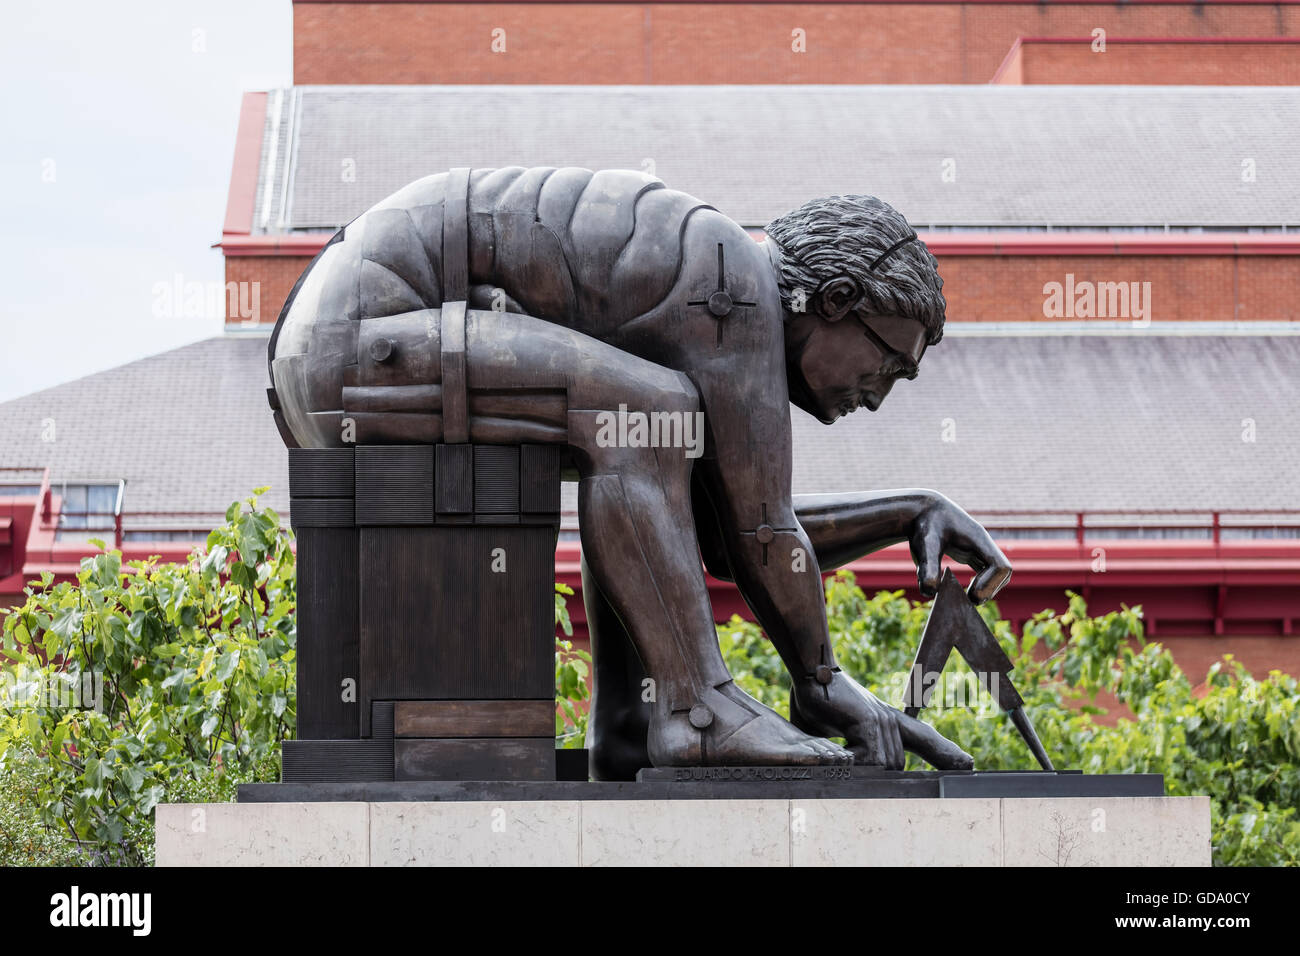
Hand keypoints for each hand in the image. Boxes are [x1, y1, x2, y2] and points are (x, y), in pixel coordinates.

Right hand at [791, 671, 972, 769]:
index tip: (968, 764)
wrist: (809, 669)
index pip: (923, 737)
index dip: (944, 752)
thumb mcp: (829, 728)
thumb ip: (841, 751)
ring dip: (860, 770)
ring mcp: (882, 720)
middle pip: (895, 765)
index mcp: (884, 720)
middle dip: (880, 778)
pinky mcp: (870, 721)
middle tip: (865, 774)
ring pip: (884, 766)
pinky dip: (853, 764)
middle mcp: (890, 719)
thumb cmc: (813, 698)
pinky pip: (870, 759)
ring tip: (839, 761)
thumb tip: (838, 771)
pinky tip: (838, 756)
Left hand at [909, 494, 1010, 603]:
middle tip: (968, 601)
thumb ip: (928, 567)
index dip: (990, 584)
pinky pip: (986, 571)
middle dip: (990, 589)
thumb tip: (931, 592)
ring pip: (997, 573)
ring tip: (965, 599)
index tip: (970, 594)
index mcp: (978, 539)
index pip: (1001, 566)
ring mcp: (978, 548)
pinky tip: (960, 592)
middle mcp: (983, 544)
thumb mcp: (924, 545)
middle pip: (1004, 572)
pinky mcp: (971, 553)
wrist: (919, 510)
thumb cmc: (923, 525)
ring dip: (987, 589)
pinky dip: (979, 584)